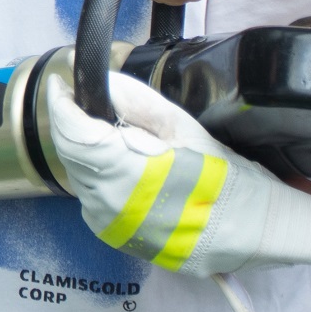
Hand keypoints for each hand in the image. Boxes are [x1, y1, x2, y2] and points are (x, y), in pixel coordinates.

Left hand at [41, 72, 310, 275]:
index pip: (72, 132)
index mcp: (124, 175)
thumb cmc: (222, 179)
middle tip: (88, 96)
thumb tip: (101, 79)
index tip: (64, 81)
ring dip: (86, 147)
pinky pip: (91, 193)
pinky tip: (123, 161)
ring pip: (78, 172)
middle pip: (70, 151)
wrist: (247, 233)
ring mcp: (106, 222)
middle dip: (73, 120)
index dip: (63, 101)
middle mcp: (106, 204)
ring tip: (114, 129)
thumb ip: (135, 101)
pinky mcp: (111, 232)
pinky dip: (98, 171)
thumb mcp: (182, 129)